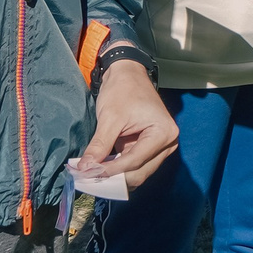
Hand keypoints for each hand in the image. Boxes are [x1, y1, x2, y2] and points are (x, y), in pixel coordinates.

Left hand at [79, 64, 178, 189]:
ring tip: (92, 175)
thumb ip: (100, 145)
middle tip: (88, 179)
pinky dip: (118, 170)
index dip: (111, 170)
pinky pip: (134, 166)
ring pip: (137, 173)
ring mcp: (160, 148)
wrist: (128, 74)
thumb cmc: (122, 90)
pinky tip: (101, 169)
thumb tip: (85, 168)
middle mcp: (168, 143)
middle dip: (114, 178)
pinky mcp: (149, 149)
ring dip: (116, 177)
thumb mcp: (110, 117)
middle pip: (140, 172)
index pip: (135, 161)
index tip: (88, 174)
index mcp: (164, 133)